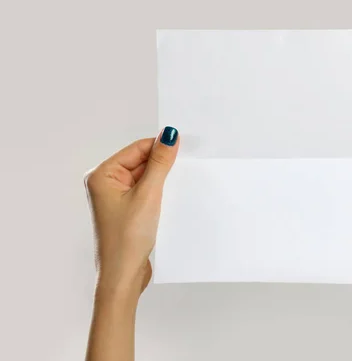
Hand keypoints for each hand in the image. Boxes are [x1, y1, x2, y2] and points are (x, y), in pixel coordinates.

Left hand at [84, 127, 178, 295]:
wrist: (123, 277)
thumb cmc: (127, 239)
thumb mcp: (148, 195)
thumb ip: (159, 163)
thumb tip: (169, 135)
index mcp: (102, 175)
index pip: (137, 148)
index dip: (160, 147)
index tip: (185, 146)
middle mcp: (106, 184)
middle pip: (141, 162)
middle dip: (163, 165)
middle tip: (186, 166)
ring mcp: (117, 198)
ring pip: (146, 178)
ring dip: (163, 180)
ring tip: (179, 185)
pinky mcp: (128, 211)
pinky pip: (147, 192)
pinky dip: (161, 193)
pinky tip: (172, 198)